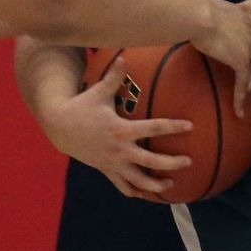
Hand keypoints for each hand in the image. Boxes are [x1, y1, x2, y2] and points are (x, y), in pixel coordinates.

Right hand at [40, 58, 192, 199]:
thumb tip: (125, 55)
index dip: (172, 127)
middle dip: (171, 163)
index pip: (152, 128)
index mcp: (120, 129)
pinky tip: (148, 194)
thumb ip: (114, 76)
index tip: (189, 126)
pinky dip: (136, 192)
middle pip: (150, 162)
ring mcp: (112, 163)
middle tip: (188, 161)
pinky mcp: (106, 170)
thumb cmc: (82, 106)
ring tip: (171, 184)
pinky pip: (123, 187)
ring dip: (156, 185)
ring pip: (138, 181)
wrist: (61, 128)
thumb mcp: (98, 91)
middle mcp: (119, 149)